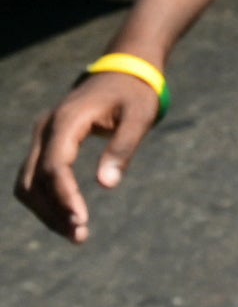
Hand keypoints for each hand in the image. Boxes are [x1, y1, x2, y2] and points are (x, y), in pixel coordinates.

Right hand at [17, 71, 158, 243]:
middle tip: (80, 236)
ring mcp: (42, 136)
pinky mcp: (46, 143)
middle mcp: (46, 129)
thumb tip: (107, 185)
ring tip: (77, 233)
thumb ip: (123, 148)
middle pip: (33, 180)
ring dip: (46, 211)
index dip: (64, 196)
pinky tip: (68, 216)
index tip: (81, 221)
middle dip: (53, 211)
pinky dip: (47, 199)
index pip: (54, 166)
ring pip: (27, 183)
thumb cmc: (136, 93)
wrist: (124, 70)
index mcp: (67, 121)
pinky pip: (35, 177)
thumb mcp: (140, 116)